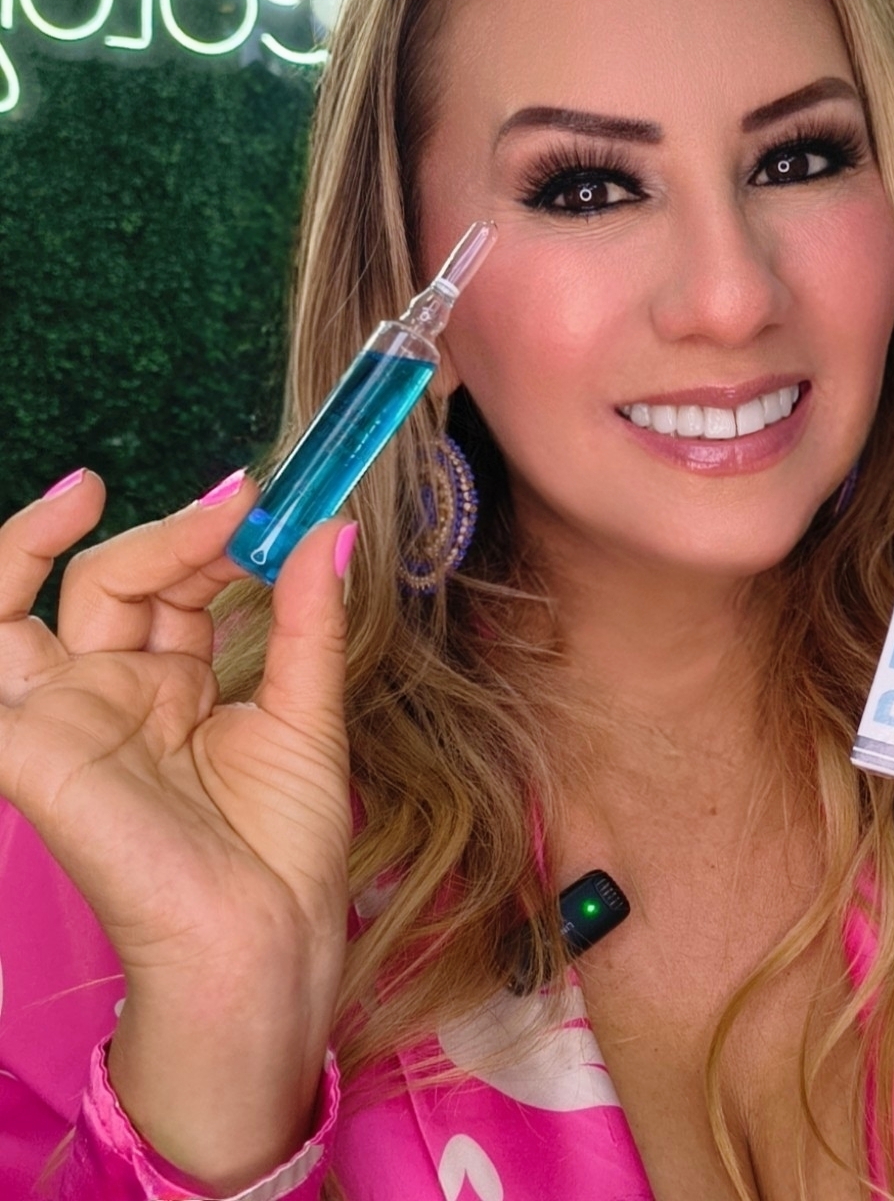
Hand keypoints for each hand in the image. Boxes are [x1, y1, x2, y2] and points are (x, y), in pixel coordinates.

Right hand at [0, 469, 355, 1187]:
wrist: (262, 932)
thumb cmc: (284, 841)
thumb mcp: (304, 708)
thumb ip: (306, 619)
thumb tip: (333, 528)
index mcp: (174, 684)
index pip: (173, 583)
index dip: (211, 538)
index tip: (269, 502)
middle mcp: (113, 691)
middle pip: (112, 578)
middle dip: (172, 535)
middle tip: (239, 509)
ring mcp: (66, 716)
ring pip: (22, 602)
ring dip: (48, 540)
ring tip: (89, 490)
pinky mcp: (29, 747)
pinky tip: (32, 541)